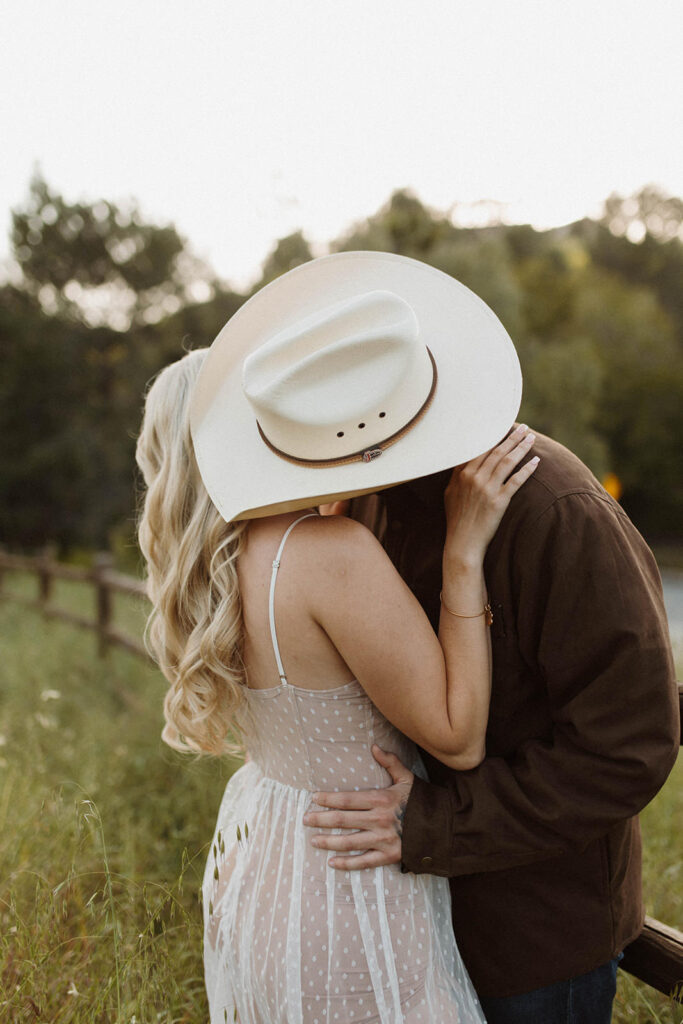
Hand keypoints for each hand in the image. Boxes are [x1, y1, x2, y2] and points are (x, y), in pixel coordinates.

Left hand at [302, 746, 413, 869]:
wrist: (444, 827)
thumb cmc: (423, 801)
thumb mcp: (407, 778)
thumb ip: (390, 762)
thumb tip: (374, 746)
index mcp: (382, 799)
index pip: (348, 799)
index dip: (328, 799)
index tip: (314, 798)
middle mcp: (379, 820)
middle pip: (343, 820)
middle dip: (322, 819)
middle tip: (305, 819)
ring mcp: (383, 840)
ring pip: (349, 842)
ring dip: (329, 841)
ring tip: (313, 840)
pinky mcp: (389, 856)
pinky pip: (364, 862)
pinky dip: (347, 864)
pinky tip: (332, 863)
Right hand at [444, 424, 538, 562]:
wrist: (463, 543)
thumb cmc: (456, 519)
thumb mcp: (450, 493)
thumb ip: (457, 475)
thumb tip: (463, 461)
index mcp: (461, 474)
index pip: (479, 448)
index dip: (493, 435)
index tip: (503, 425)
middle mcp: (473, 478)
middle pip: (496, 451)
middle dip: (511, 437)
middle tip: (523, 427)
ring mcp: (486, 489)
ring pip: (507, 461)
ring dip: (521, 447)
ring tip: (531, 437)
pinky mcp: (499, 501)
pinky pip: (516, 481)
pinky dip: (527, 469)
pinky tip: (536, 461)